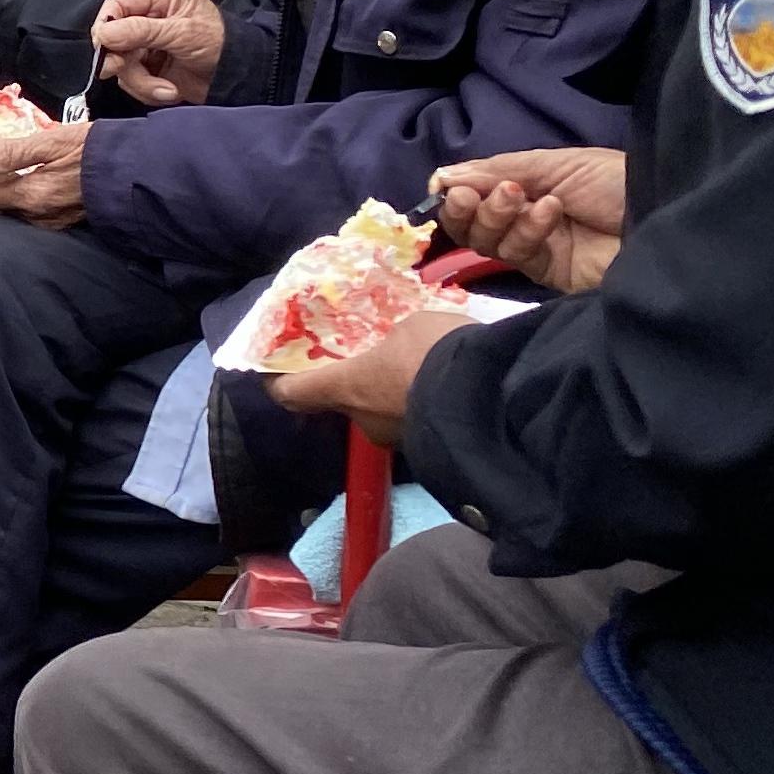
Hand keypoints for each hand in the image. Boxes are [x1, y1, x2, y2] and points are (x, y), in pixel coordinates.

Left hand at [0, 120, 89, 225]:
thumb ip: (11, 152)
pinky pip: (36, 213)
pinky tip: (34, 183)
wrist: (141, 169)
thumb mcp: (53, 141)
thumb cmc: (98, 150)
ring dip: (8, 193)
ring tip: (8, 172)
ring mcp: (55, 222)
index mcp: (32, 195)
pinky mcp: (68, 222)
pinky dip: (28, 199)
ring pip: (17, 210)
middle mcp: (39, 216)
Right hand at [93, 0, 226, 107]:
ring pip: (120, 63)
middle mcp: (150, 17)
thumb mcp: (181, 33)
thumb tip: (103, 34)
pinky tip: (169, 90)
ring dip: (140, 80)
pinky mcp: (150, 68)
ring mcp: (148, 44)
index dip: (106, 26)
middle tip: (122, 69)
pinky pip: (131, 80)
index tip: (105, 47)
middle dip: (122, 60)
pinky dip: (147, 90)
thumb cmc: (221, 45)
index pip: (117, 5)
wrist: (240, 78)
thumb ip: (140, 31)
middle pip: (113, 37)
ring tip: (165, 88)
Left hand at [274, 301, 477, 446]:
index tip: (275, 366)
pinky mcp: (431, 447)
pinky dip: (420, 402)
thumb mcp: (408, 327)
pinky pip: (415, 419)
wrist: (498, 397)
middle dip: (353, 379)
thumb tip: (397, 346)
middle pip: (342, 400)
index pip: (290, 393)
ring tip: (415, 364)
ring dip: (391, 391)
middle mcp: (362, 421)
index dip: (277, 379)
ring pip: (382, 410)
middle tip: (369, 353)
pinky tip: (440, 381)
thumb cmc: (437, 352)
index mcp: (344, 388)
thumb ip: (389, 338)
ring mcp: (398, 439)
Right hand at [431, 145, 625, 294]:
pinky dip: (526, 231)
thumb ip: (499, 171)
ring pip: (488, 240)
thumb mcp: (557, 164)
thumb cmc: (617, 180)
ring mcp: (539, 246)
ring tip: (516, 197)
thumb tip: (439, 178)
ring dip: (495, 216)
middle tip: (466, 196)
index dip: (457, 189)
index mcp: (532, 184)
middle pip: (474, 222)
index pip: (477, 191)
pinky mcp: (549, 273)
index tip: (445, 185)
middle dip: (466, 208)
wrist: (667, 215)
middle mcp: (528, 216)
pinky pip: (518, 254)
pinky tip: (549, 211)